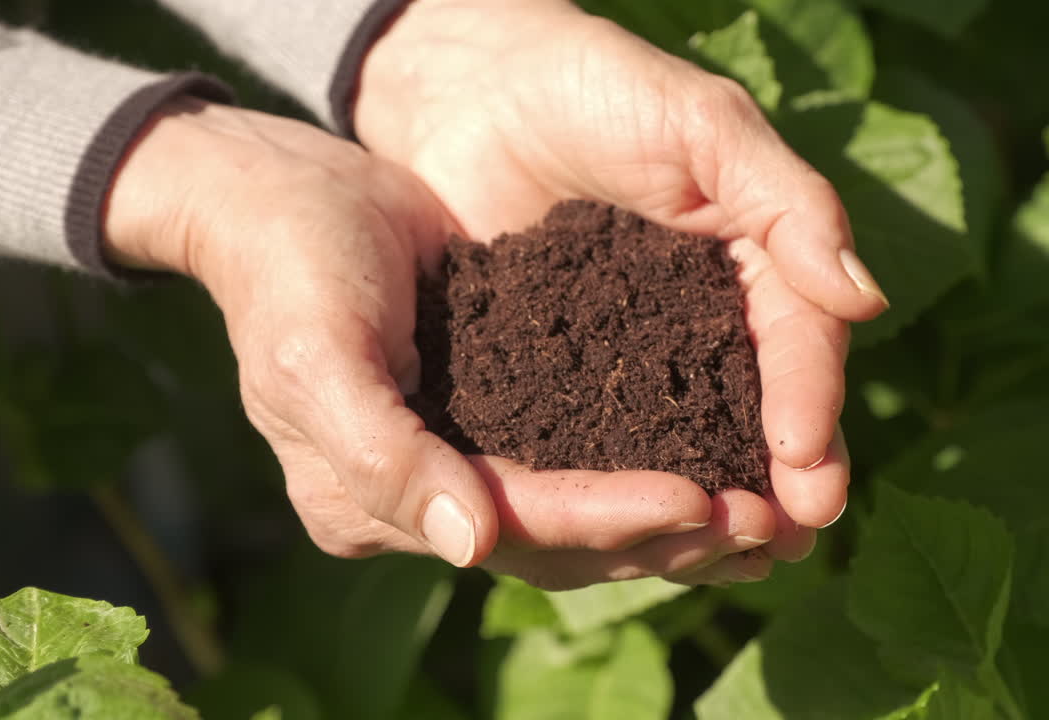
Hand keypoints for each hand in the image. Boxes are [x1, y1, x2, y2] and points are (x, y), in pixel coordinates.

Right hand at [102, 97, 777, 588]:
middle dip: (664, 536)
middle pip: (560, 542)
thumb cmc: (292, 264)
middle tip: (767, 524)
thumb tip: (470, 550)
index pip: (511, 524)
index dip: (606, 518)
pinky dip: (650, 469)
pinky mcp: (494, 425)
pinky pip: (582, 463)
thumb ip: (383, 457)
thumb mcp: (318, 355)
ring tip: (766, 512)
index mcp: (367, 503)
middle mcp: (420, 504)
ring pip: (582, 519)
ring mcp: (458, 469)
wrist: (281, 198)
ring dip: (674, 521)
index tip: (703, 500)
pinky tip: (719, 464)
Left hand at [353, 0, 885, 580]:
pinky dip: (624, 484)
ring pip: (689, 436)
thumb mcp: (700, 124)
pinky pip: (601, 435)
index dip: (812, 403)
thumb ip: (783, 200)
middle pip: (757, 407)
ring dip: (716, 499)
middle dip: (781, 477)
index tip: (810, 469)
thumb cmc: (594, 84)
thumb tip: (868, 297)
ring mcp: (632, 351)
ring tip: (733, 558)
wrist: (468, 85)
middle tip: (788, 540)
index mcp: (753, 257)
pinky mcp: (559, 372)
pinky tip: (634, 532)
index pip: (800, 339)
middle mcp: (703, 316)